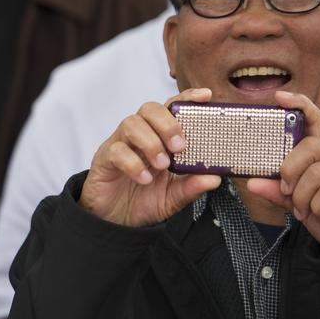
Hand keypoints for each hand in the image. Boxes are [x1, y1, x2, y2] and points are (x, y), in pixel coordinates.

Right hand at [79, 87, 221, 226]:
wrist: (116, 221)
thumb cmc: (144, 200)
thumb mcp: (174, 196)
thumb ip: (191, 187)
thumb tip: (214, 178)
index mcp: (160, 138)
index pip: (172, 109)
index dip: (186, 98)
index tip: (204, 97)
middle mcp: (140, 136)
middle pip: (149, 109)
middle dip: (167, 123)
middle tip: (180, 146)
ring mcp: (121, 145)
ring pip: (131, 124)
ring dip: (150, 142)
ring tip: (161, 165)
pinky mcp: (104, 159)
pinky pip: (116, 150)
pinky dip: (133, 164)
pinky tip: (144, 179)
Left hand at [247, 90, 319, 244]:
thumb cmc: (316, 209)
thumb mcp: (293, 198)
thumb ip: (275, 189)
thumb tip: (252, 183)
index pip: (315, 118)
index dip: (300, 104)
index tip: (279, 97)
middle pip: (311, 147)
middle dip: (290, 169)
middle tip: (284, 188)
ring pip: (316, 173)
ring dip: (301, 195)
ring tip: (300, 207)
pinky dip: (313, 208)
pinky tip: (314, 213)